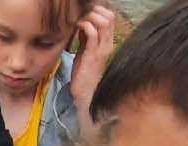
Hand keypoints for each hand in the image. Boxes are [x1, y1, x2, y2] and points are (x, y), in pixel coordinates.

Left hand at [68, 2, 116, 121]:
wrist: (85, 92)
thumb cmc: (84, 72)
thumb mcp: (86, 50)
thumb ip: (86, 37)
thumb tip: (82, 23)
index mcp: (107, 42)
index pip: (110, 18)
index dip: (99, 11)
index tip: (86, 13)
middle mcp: (108, 44)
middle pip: (109, 17)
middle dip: (95, 11)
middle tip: (82, 15)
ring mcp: (102, 48)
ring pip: (103, 22)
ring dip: (89, 17)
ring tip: (79, 20)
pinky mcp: (93, 54)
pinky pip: (91, 32)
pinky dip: (84, 25)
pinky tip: (76, 27)